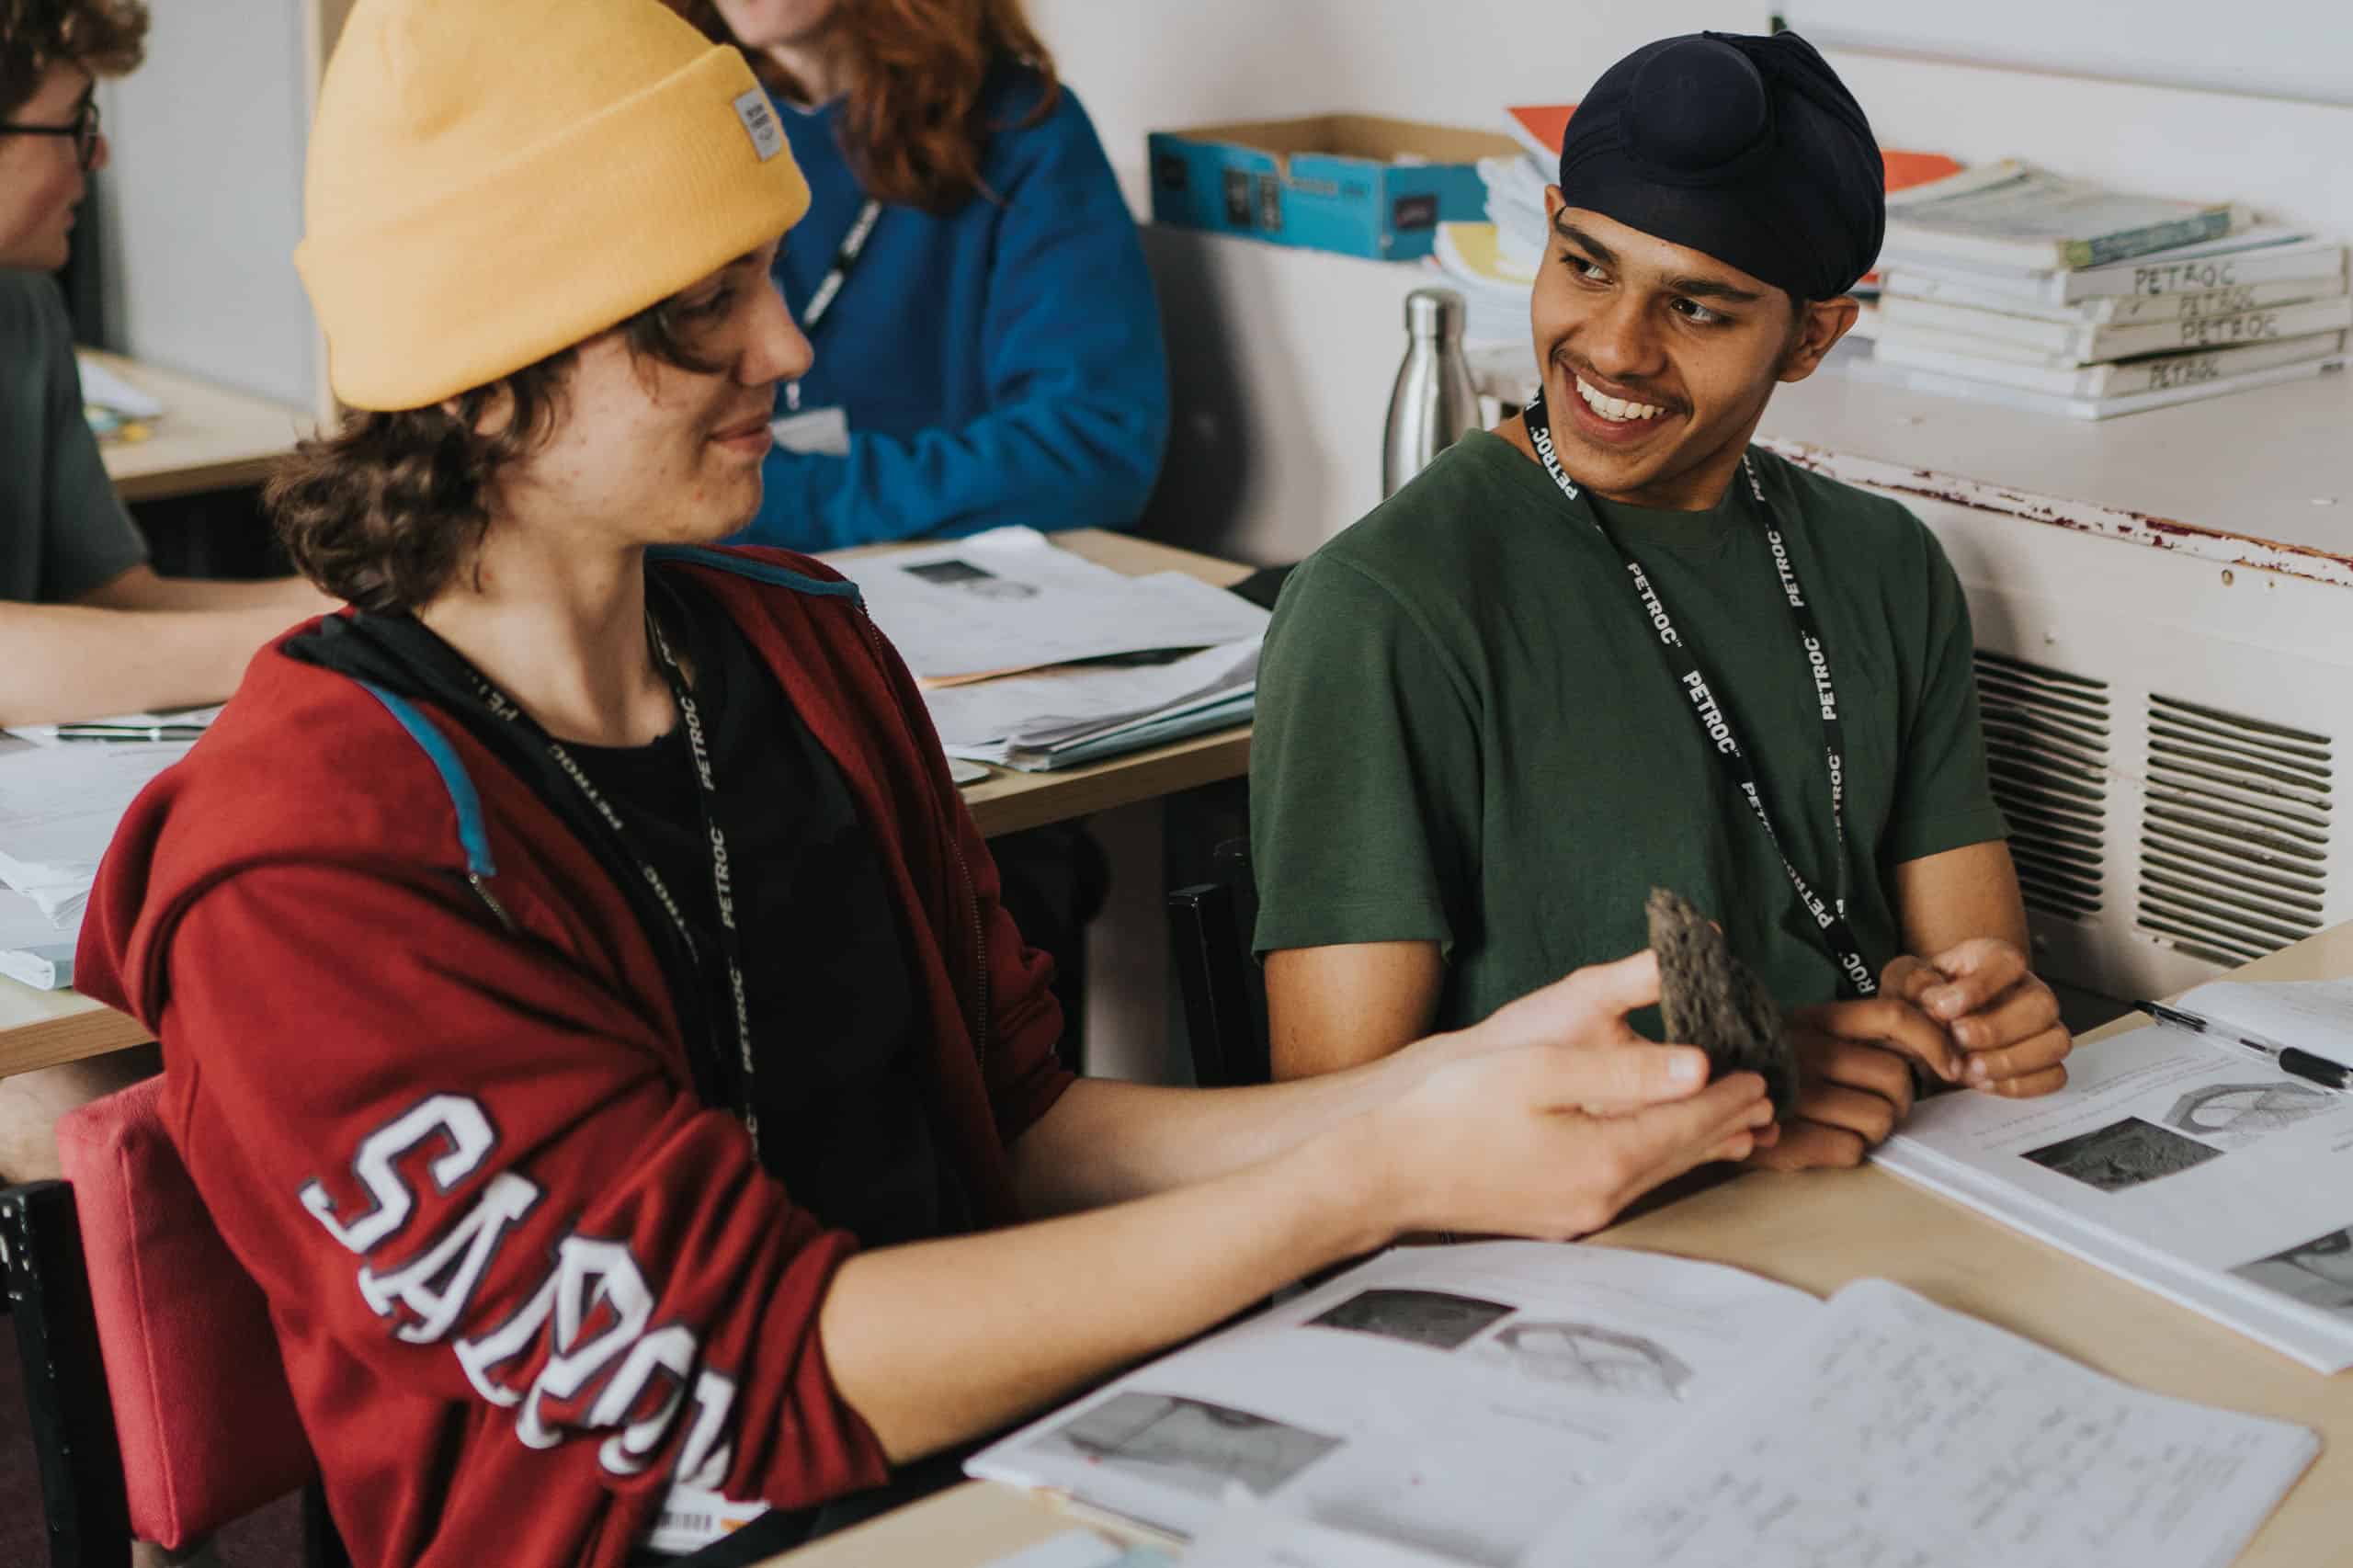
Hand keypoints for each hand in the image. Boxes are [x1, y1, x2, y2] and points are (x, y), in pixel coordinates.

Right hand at [1373, 952, 1777, 1239]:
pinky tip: (1658, 1151)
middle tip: (1764, 1097)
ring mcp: (1579, 1213)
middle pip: (1681, 1153)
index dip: (1728, 1096)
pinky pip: (1628, 1185)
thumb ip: (1623, 1071)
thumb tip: (1695, 1068)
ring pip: (1658, 1174)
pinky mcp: (1557, 1217)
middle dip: (1725, 1122)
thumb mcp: (1540, 1070)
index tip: (1760, 1073)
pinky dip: (1658, 1161)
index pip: (1688, 1122)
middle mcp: (1601, 1195)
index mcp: (1604, 1156)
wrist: (1389, 1172)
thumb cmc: (1452, 1112)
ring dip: (1696, 1145)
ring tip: (1731, 1126)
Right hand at [1746, 994, 1958, 1170]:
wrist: (1700, 1098)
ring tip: (1847, 1125)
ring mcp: (1795, 1094)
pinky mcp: (1787, 1137)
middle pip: (1897, 1079)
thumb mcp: (1803, 1034)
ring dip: (1875, 1131)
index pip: (1893, 1016)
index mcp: (1814, 1019)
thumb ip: (1856, 1034)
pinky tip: (1821, 1141)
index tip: (1948, 1065)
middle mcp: (1805, 1050)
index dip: (1933, 1040)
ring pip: (1880, 1120)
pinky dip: (1846, 1151)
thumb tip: (1926, 1046)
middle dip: (1901, 1101)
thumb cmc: (1766, 1068)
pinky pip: (1852, 1150)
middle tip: (1880, 1107)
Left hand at [1889, 939, 2070, 1097]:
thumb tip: (1937, 1000)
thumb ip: (1913, 981)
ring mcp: (2042, 1027)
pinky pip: (2054, 1076)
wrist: (1925, 1031)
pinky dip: (2019, 1085)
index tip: (1944, 1008)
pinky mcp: (2044, 1061)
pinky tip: (1982, 1082)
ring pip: (2056, 1042)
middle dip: (1997, 1028)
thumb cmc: (1920, 1000)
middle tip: (1957, 1039)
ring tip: (1969, 1068)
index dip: (1981, 987)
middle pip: (2042, 1004)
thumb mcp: (1903, 981)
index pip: (2009, 962)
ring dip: (2011, 1060)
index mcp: (1995, 959)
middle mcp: (2028, 989)